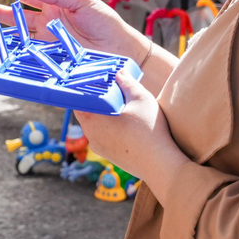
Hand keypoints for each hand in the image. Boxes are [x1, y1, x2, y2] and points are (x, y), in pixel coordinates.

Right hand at [0, 0, 150, 63]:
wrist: (119, 48)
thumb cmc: (105, 22)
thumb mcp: (83, 1)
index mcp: (56, 4)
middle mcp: (48, 22)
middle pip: (18, 15)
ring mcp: (48, 39)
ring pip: (19, 33)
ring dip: (2, 30)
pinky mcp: (51, 55)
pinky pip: (29, 51)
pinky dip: (16, 49)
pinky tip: (3, 46)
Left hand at [75, 71, 183, 191]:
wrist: (161, 165)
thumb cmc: (149, 131)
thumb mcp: (141, 99)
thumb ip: (128, 83)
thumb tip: (119, 73)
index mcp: (93, 120)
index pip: (77, 100)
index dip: (81, 89)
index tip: (89, 80)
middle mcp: (91, 136)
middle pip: (86, 113)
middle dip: (95, 100)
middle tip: (107, 88)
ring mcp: (99, 148)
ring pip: (95, 126)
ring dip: (103, 115)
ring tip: (118, 104)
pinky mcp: (109, 156)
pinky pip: (103, 136)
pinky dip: (109, 127)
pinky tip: (124, 123)